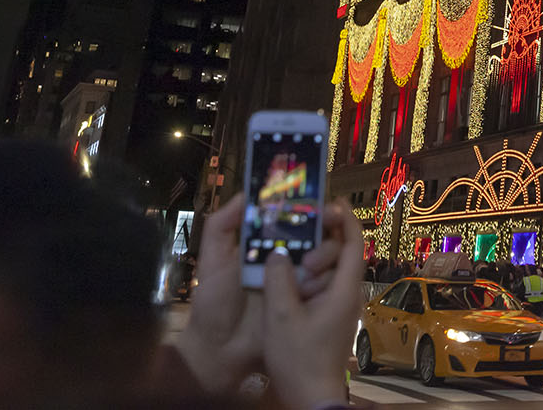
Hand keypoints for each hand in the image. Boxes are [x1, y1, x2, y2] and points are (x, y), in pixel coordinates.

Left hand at [171, 195, 346, 394]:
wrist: (219, 348)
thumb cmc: (213, 301)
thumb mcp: (212, 258)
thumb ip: (222, 224)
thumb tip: (246, 193)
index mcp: (266, 244)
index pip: (293, 218)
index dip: (308, 205)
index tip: (319, 197)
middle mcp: (288, 258)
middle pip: (318, 233)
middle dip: (328, 224)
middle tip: (330, 220)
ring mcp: (301, 281)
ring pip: (328, 256)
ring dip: (326, 252)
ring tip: (311, 263)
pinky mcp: (309, 303)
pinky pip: (327, 285)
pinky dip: (325, 280)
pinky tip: (312, 283)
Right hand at [261, 199, 365, 409]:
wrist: (309, 398)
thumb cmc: (299, 359)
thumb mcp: (282, 317)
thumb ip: (279, 280)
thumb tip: (278, 252)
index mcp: (345, 291)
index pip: (354, 245)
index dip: (345, 221)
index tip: (332, 204)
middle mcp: (348, 296)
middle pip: (342, 256)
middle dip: (320, 245)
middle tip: (297, 252)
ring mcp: (340, 309)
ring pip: (330, 272)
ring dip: (311, 264)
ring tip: (290, 265)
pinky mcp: (330, 320)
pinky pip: (322, 288)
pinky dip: (308, 280)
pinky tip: (287, 283)